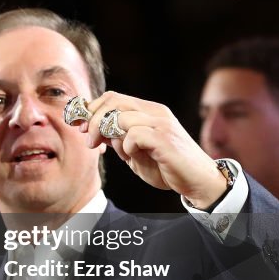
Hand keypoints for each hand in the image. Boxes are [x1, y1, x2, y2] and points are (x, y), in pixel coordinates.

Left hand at [83, 91, 226, 207]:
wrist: (198, 182)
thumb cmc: (166, 167)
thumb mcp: (135, 152)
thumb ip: (118, 139)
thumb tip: (96, 132)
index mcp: (148, 111)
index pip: (113, 97)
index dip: (92, 109)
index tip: (80, 126)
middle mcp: (155, 112)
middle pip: (113, 101)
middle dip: (93, 120)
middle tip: (88, 140)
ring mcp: (161, 124)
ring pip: (120, 117)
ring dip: (108, 136)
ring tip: (112, 152)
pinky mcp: (164, 139)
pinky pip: (134, 135)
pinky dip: (126, 147)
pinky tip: (130, 157)